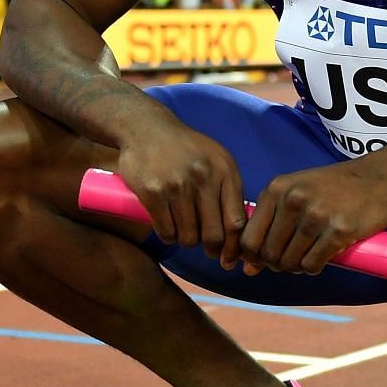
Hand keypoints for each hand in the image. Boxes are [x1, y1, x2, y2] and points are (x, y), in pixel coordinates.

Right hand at [111, 112, 247, 260]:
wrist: (146, 128)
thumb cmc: (186, 148)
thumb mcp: (217, 159)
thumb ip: (230, 191)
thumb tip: (239, 233)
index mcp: (224, 171)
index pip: (236, 222)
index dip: (235, 247)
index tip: (230, 258)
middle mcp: (203, 178)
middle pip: (213, 235)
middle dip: (213, 250)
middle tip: (209, 251)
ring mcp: (177, 186)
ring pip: (188, 237)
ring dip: (187, 240)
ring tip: (184, 228)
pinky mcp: (152, 193)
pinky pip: (166, 232)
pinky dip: (168, 235)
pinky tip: (168, 224)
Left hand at [234, 158, 386, 276]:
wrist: (376, 179)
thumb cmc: (332, 188)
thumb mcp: (295, 190)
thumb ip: (271, 220)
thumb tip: (248, 268)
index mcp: (277, 189)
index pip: (250, 236)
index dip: (252, 256)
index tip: (261, 261)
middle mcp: (293, 200)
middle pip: (269, 253)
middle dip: (276, 265)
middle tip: (288, 262)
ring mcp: (316, 216)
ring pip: (290, 261)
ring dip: (295, 268)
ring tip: (304, 260)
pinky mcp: (338, 231)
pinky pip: (312, 264)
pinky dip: (311, 269)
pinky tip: (316, 262)